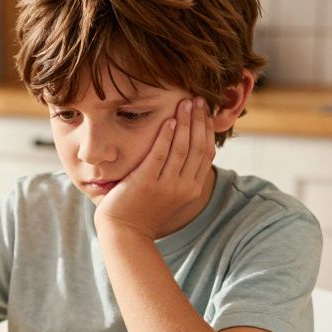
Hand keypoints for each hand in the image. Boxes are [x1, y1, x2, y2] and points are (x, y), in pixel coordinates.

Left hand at [95, 97, 215, 238]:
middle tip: (197, 99)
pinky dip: (166, 136)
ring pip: (183, 147)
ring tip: (185, 103)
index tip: (205, 110)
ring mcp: (166, 185)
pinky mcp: (146, 182)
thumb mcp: (170, 194)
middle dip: (199, 120)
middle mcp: (184, 187)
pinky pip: (160, 154)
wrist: (124, 232)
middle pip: (198, 146)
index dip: (207, 129)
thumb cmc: (143, 210)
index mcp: (192, 189)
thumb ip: (180, 175)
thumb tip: (185, 148)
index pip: (206, 152)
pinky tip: (169, 120)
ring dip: (185, 122)